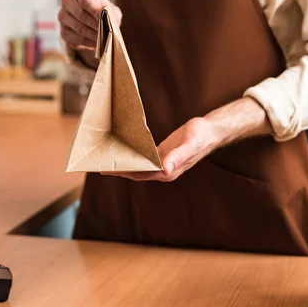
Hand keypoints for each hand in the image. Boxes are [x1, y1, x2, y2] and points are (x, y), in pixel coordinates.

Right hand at [58, 0, 121, 50]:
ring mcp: (62, 16)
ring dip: (93, 36)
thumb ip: (113, 13)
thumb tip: (113, 20)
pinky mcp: (63, 32)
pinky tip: (96, 44)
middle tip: (107, 33)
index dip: (95, 10)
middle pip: (81, 14)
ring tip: (104, 40)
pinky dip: (88, 43)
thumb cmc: (102, 11)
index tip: (104, 19)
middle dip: (96, 25)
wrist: (93, 21)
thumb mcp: (111, 9)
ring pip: (79, 28)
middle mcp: (67, 0)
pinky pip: (75, 39)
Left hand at [101, 97, 271, 181]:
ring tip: (104, 158)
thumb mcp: (190, 144)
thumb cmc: (201, 137)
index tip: (106, 169)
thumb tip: (165, 170)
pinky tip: (121, 151)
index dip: (122, 172)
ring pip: (137, 167)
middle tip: (97, 164)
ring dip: (121, 164)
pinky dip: (131, 156)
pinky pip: (142, 159)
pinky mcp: (161, 155)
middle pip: (135, 173)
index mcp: (167, 172)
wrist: (211, 132)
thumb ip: (177, 157)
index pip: (139, 174)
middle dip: (116, 169)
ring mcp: (161, 165)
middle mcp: (162, 172)